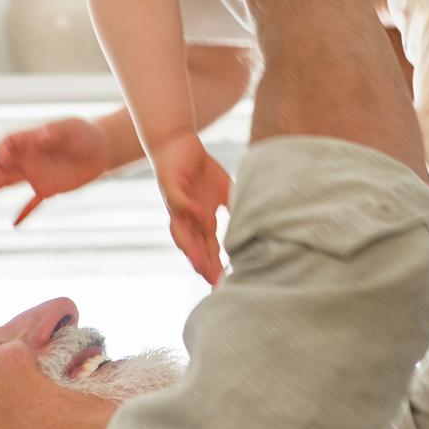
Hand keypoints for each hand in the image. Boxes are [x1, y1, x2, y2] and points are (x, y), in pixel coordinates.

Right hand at [0, 118, 111, 225]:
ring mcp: (37, 174)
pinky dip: (24, 213)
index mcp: (32, 140)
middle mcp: (29, 158)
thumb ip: (55, 131)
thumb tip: (41, 136)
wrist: (100, 149)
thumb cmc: (83, 133)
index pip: (9, 143)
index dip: (3, 149)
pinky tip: (14, 223)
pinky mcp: (48, 189)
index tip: (3, 156)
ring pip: (9, 181)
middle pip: (2, 163)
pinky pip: (32, 203)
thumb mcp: (70, 128)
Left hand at [150, 131, 230, 284]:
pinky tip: (201, 216)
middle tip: (213, 282)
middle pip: (195, 247)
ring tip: (198, 263)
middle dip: (204, 265)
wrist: (177, 143)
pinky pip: (179, 202)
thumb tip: (258, 221)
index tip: (224, 285)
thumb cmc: (200, 169)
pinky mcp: (171, 186)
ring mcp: (178, 204)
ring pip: (181, 231)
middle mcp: (188, 218)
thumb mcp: (224, 191)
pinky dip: (188, 210)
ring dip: (190, 247)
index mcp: (201, 221)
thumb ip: (235, 207)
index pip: (208, 249)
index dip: (215, 266)